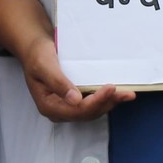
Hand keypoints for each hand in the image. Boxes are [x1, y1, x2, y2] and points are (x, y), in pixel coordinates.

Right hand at [15, 31, 132, 122]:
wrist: (35, 49)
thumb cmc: (37, 55)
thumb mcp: (44, 65)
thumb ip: (58, 82)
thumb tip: (75, 100)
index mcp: (49, 106)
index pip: (77, 110)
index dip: (96, 101)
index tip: (111, 88)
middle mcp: (59, 111)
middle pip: (88, 113)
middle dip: (107, 103)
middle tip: (126, 93)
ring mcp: (67, 107)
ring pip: (93, 110)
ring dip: (110, 102)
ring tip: (127, 94)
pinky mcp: (75, 101)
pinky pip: (92, 103)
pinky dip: (106, 99)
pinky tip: (117, 93)